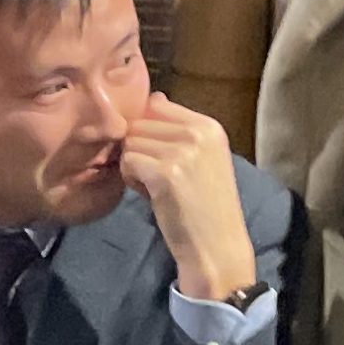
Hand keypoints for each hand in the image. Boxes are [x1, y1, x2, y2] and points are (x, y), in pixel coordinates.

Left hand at [117, 93, 258, 304]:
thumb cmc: (204, 206)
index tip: (163, 159)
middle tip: (159, 178)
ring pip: (130, 142)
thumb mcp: (201, 158)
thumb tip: (152, 98)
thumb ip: (177, 129)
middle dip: (140, 150)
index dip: (148, 132)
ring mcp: (184, 151)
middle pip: (139, 124)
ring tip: (157, 187)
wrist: (216, 247)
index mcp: (210, 126)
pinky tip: (152, 195)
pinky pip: (127, 161)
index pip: (157, 105)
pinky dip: (131, 181)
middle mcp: (200, 132)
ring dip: (134, 166)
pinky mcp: (166, 172)